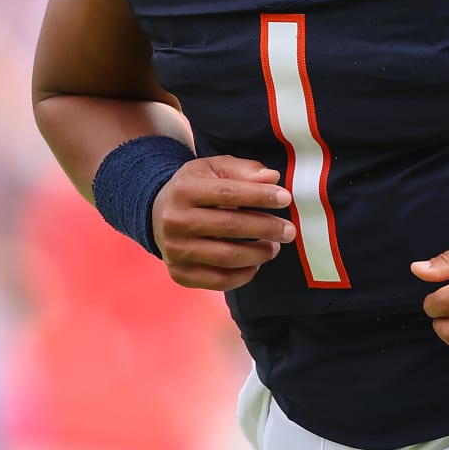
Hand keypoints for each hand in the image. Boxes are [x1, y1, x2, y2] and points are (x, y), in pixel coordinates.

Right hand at [151, 155, 296, 290]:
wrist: (159, 214)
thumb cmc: (197, 188)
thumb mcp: (214, 169)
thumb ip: (243, 170)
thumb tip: (273, 177)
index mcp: (184, 189)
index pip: (228, 192)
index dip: (260, 196)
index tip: (285, 198)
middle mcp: (175, 221)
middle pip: (230, 226)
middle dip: (266, 228)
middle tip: (289, 230)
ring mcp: (175, 250)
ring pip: (227, 257)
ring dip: (259, 254)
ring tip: (274, 247)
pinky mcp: (179, 274)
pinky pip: (219, 281)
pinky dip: (244, 275)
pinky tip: (256, 264)